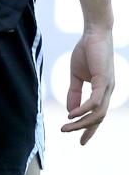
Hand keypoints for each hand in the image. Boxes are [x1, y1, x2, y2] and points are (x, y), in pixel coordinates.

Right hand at [61, 29, 115, 144]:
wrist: (93, 33)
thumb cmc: (86, 51)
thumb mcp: (76, 76)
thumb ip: (74, 93)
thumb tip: (70, 111)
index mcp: (103, 90)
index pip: (98, 114)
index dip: (90, 129)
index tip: (81, 142)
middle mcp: (108, 91)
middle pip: (99, 117)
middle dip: (85, 129)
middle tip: (69, 135)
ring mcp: (107, 86)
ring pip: (97, 113)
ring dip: (81, 123)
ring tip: (65, 127)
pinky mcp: (103, 80)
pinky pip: (94, 101)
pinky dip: (82, 109)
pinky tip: (71, 114)